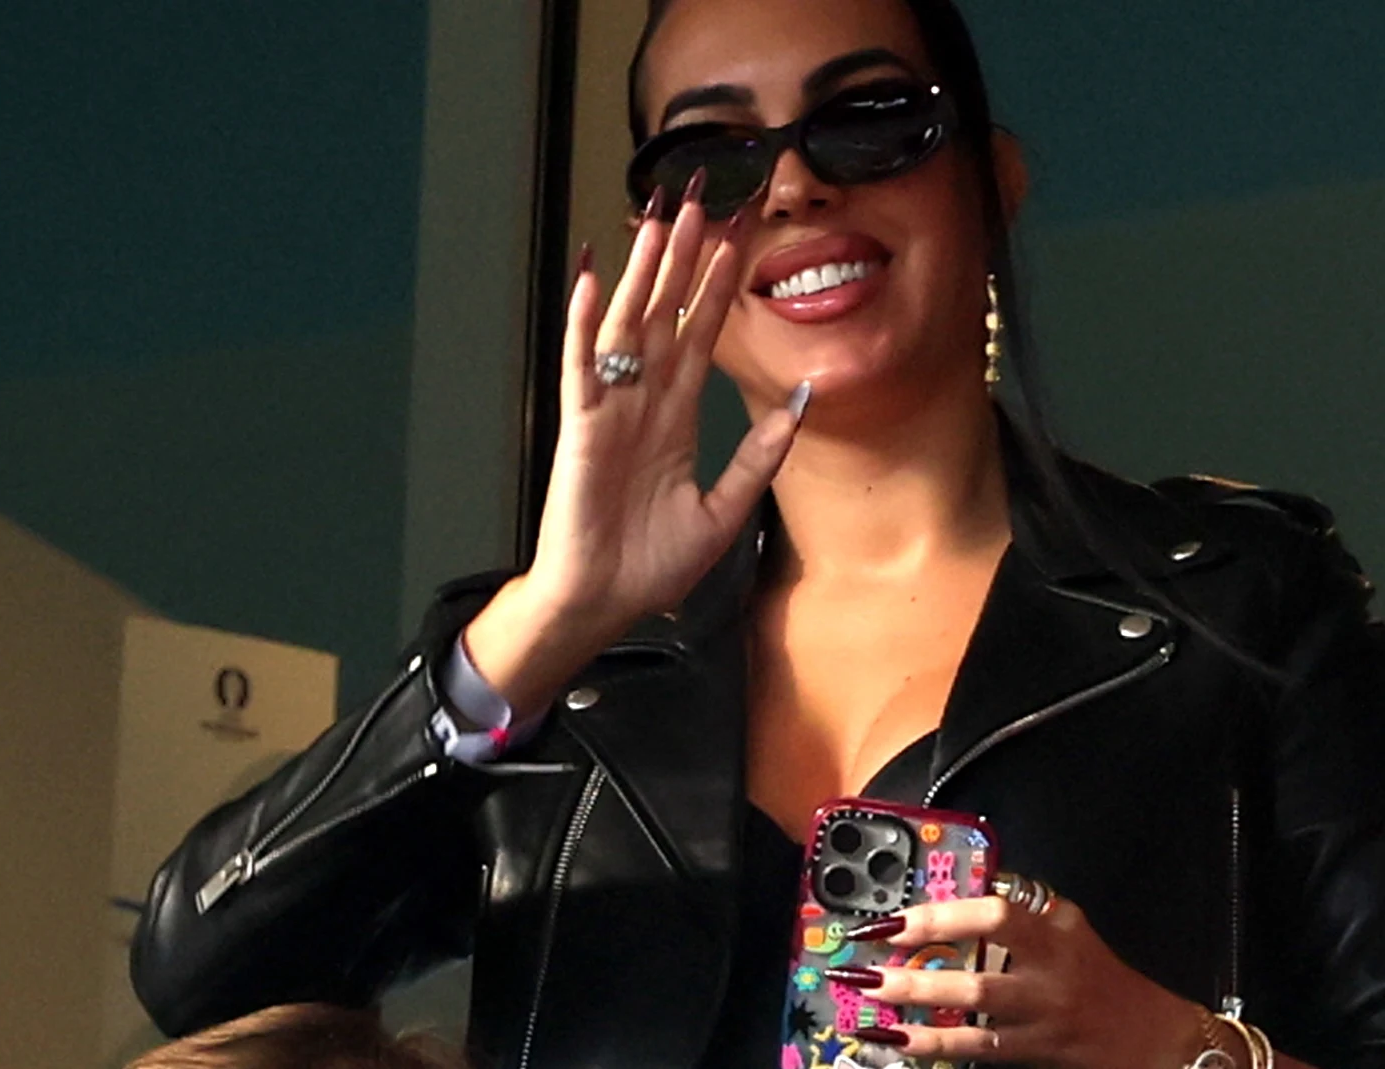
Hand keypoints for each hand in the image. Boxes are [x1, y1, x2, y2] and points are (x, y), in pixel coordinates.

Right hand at [531, 175, 804, 628]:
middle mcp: (643, 403)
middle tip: (701, 199)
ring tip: (656, 219)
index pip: (701, 335)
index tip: (737, 238)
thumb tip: (803, 399)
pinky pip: (583, 366)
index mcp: (675, 418)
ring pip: (629, 326)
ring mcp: (610, 410)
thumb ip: (760, 455)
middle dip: (684, 258)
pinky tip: (593, 279)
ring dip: (642, 272)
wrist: (602, 603)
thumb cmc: (649, 565)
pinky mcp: (581, 428)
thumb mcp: (725, 510)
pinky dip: (586, 323)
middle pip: (666, 314)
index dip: (718, 286)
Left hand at [842, 892, 1206, 1068]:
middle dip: (914, 974)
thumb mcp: (1070, 926)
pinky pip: (978, 1051)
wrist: (1152, 1036)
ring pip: (972, 1019)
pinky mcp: (1037, 1052)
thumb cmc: (1101, 974)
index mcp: (1053, 933)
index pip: (992, 915)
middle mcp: (1048, 976)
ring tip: (870, 1004)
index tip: (894, 920)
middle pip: (976, 977)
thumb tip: (960, 884)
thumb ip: (1021, 906)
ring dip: (916, 1011)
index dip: (939, 917)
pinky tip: (900, 1041)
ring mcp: (1041, 1019)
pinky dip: (936, 1046)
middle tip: (863, 969)